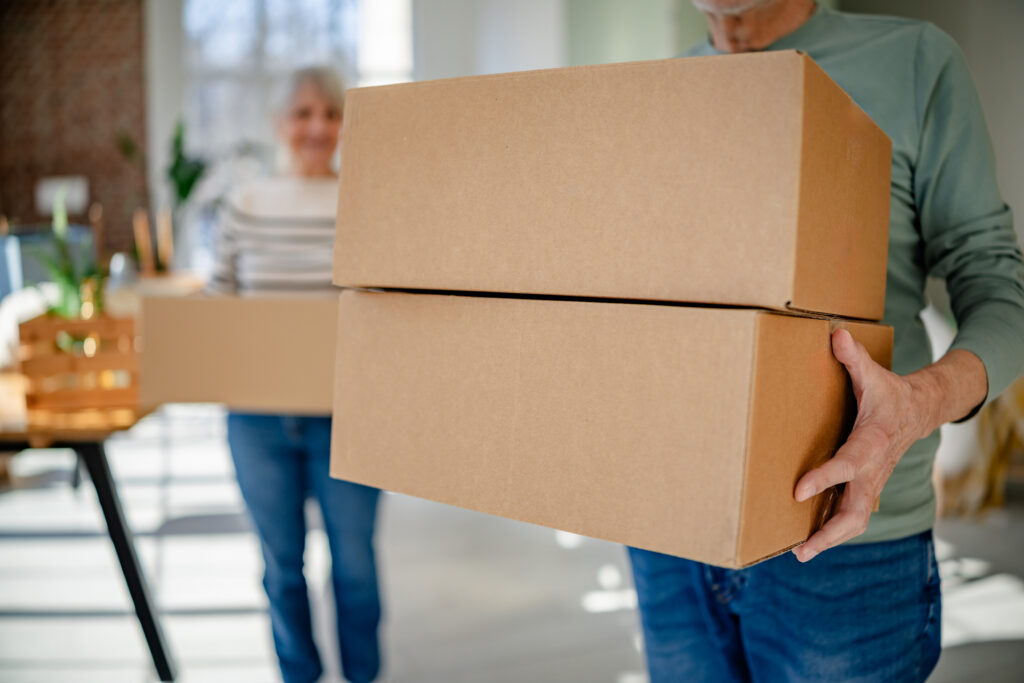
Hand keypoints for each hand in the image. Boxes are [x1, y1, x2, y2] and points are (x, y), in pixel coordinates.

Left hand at [790, 329, 987, 562]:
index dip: (824, 478)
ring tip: (801, 553)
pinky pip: (853, 515)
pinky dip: (834, 531)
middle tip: (801, 548)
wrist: (919, 411)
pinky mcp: (868, 488)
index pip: (847, 465)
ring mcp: (872, 483)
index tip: (798, 490)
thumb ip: (852, 358)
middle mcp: (873, 470)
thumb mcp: (873, 374)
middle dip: (830, 532)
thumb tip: (836, 334)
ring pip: (856, 519)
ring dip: (830, 538)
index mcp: (871, 442)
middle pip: (856, 510)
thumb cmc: (889, 394)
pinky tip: (809, 540)